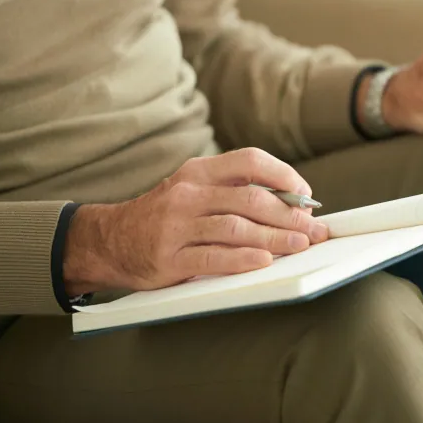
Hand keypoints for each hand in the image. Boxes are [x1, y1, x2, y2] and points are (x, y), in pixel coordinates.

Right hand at [62, 148, 328, 295]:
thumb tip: (292, 204)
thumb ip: (233, 192)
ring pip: (237, 228)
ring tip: (300, 245)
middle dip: (289, 215)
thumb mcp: (193, 190)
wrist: (109, 241)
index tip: (306, 195)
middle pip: (250, 198)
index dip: (284, 175)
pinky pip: (213, 257)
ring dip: (275, 238)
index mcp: (198, 172)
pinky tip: (264, 261)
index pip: (250, 161)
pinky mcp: (169, 258)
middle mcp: (187, 194)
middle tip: (314, 228)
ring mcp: (177, 226)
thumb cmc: (163, 217)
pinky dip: (243, 259)